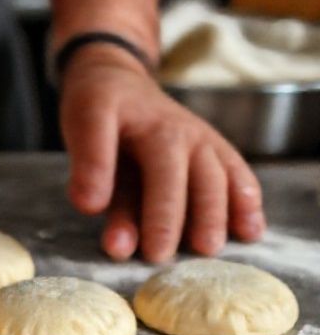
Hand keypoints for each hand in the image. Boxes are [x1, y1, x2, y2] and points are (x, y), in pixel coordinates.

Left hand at [58, 45, 265, 261]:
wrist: (118, 77)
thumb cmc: (100, 106)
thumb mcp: (84, 123)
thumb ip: (88, 163)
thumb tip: (89, 206)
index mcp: (155, 127)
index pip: (157, 174)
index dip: (149, 214)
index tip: (132, 250)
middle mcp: (187, 134)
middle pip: (194, 181)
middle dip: (180, 221)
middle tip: (162, 257)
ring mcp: (205, 142)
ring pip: (218, 181)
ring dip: (216, 217)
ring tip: (208, 250)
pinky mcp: (215, 152)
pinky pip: (237, 176)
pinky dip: (246, 202)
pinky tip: (250, 232)